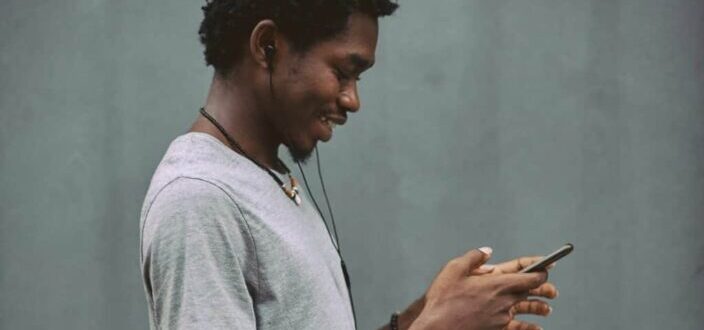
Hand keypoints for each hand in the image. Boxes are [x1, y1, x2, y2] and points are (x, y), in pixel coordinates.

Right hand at [409, 248, 547, 329]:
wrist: (437, 327)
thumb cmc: (442, 299)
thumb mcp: (454, 269)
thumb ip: (474, 257)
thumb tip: (487, 251)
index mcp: (497, 284)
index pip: (531, 276)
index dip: (541, 270)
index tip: (548, 265)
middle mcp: (504, 301)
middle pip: (531, 292)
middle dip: (543, 288)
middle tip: (552, 290)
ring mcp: (501, 317)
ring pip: (525, 309)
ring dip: (538, 307)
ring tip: (547, 308)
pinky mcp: (496, 329)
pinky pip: (518, 327)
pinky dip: (529, 328)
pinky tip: (536, 329)